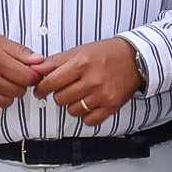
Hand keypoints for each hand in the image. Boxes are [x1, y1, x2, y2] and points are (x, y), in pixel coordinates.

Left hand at [29, 38, 145, 125]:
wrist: (135, 59)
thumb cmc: (106, 53)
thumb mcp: (79, 51)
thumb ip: (56, 61)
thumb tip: (35, 70)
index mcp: (81, 64)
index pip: (51, 82)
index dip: (42, 88)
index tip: (41, 90)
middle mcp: (92, 80)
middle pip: (60, 99)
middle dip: (59, 94)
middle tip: (66, 88)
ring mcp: (102, 95)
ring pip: (72, 110)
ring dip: (72, 104)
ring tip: (80, 94)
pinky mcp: (111, 106)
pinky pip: (89, 120)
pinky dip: (86, 114)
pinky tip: (89, 103)